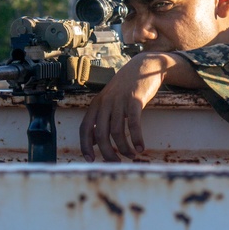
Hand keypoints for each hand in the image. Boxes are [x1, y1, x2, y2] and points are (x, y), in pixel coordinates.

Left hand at [79, 52, 199, 161]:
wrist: (143, 67)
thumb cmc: (126, 88)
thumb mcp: (109, 102)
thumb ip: (101, 120)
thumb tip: (94, 142)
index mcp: (96, 104)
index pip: (84, 128)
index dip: (85, 146)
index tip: (91, 160)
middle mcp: (105, 103)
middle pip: (101, 134)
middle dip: (108, 152)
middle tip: (115, 162)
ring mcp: (119, 101)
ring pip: (117, 132)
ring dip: (124, 148)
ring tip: (131, 155)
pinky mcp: (135, 100)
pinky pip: (134, 124)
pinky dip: (136, 138)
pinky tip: (140, 147)